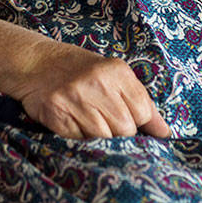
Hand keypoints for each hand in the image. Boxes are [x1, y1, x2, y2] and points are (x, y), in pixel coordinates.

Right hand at [4, 40, 170, 138]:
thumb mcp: (114, 76)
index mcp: (117, 71)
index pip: (143, 112)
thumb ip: (140, 102)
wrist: (37, 63)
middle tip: (104, 120)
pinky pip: (79, 140)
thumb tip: (164, 133)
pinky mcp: (56, 113)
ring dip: (98, 137)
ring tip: (88, 121)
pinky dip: (79, 137)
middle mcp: (97, 82)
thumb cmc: (82, 72)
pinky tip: (73, 122)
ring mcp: (74, 98)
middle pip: (125, 128)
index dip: (138, 123)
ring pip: (102, 137)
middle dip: (118, 132)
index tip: (129, 122)